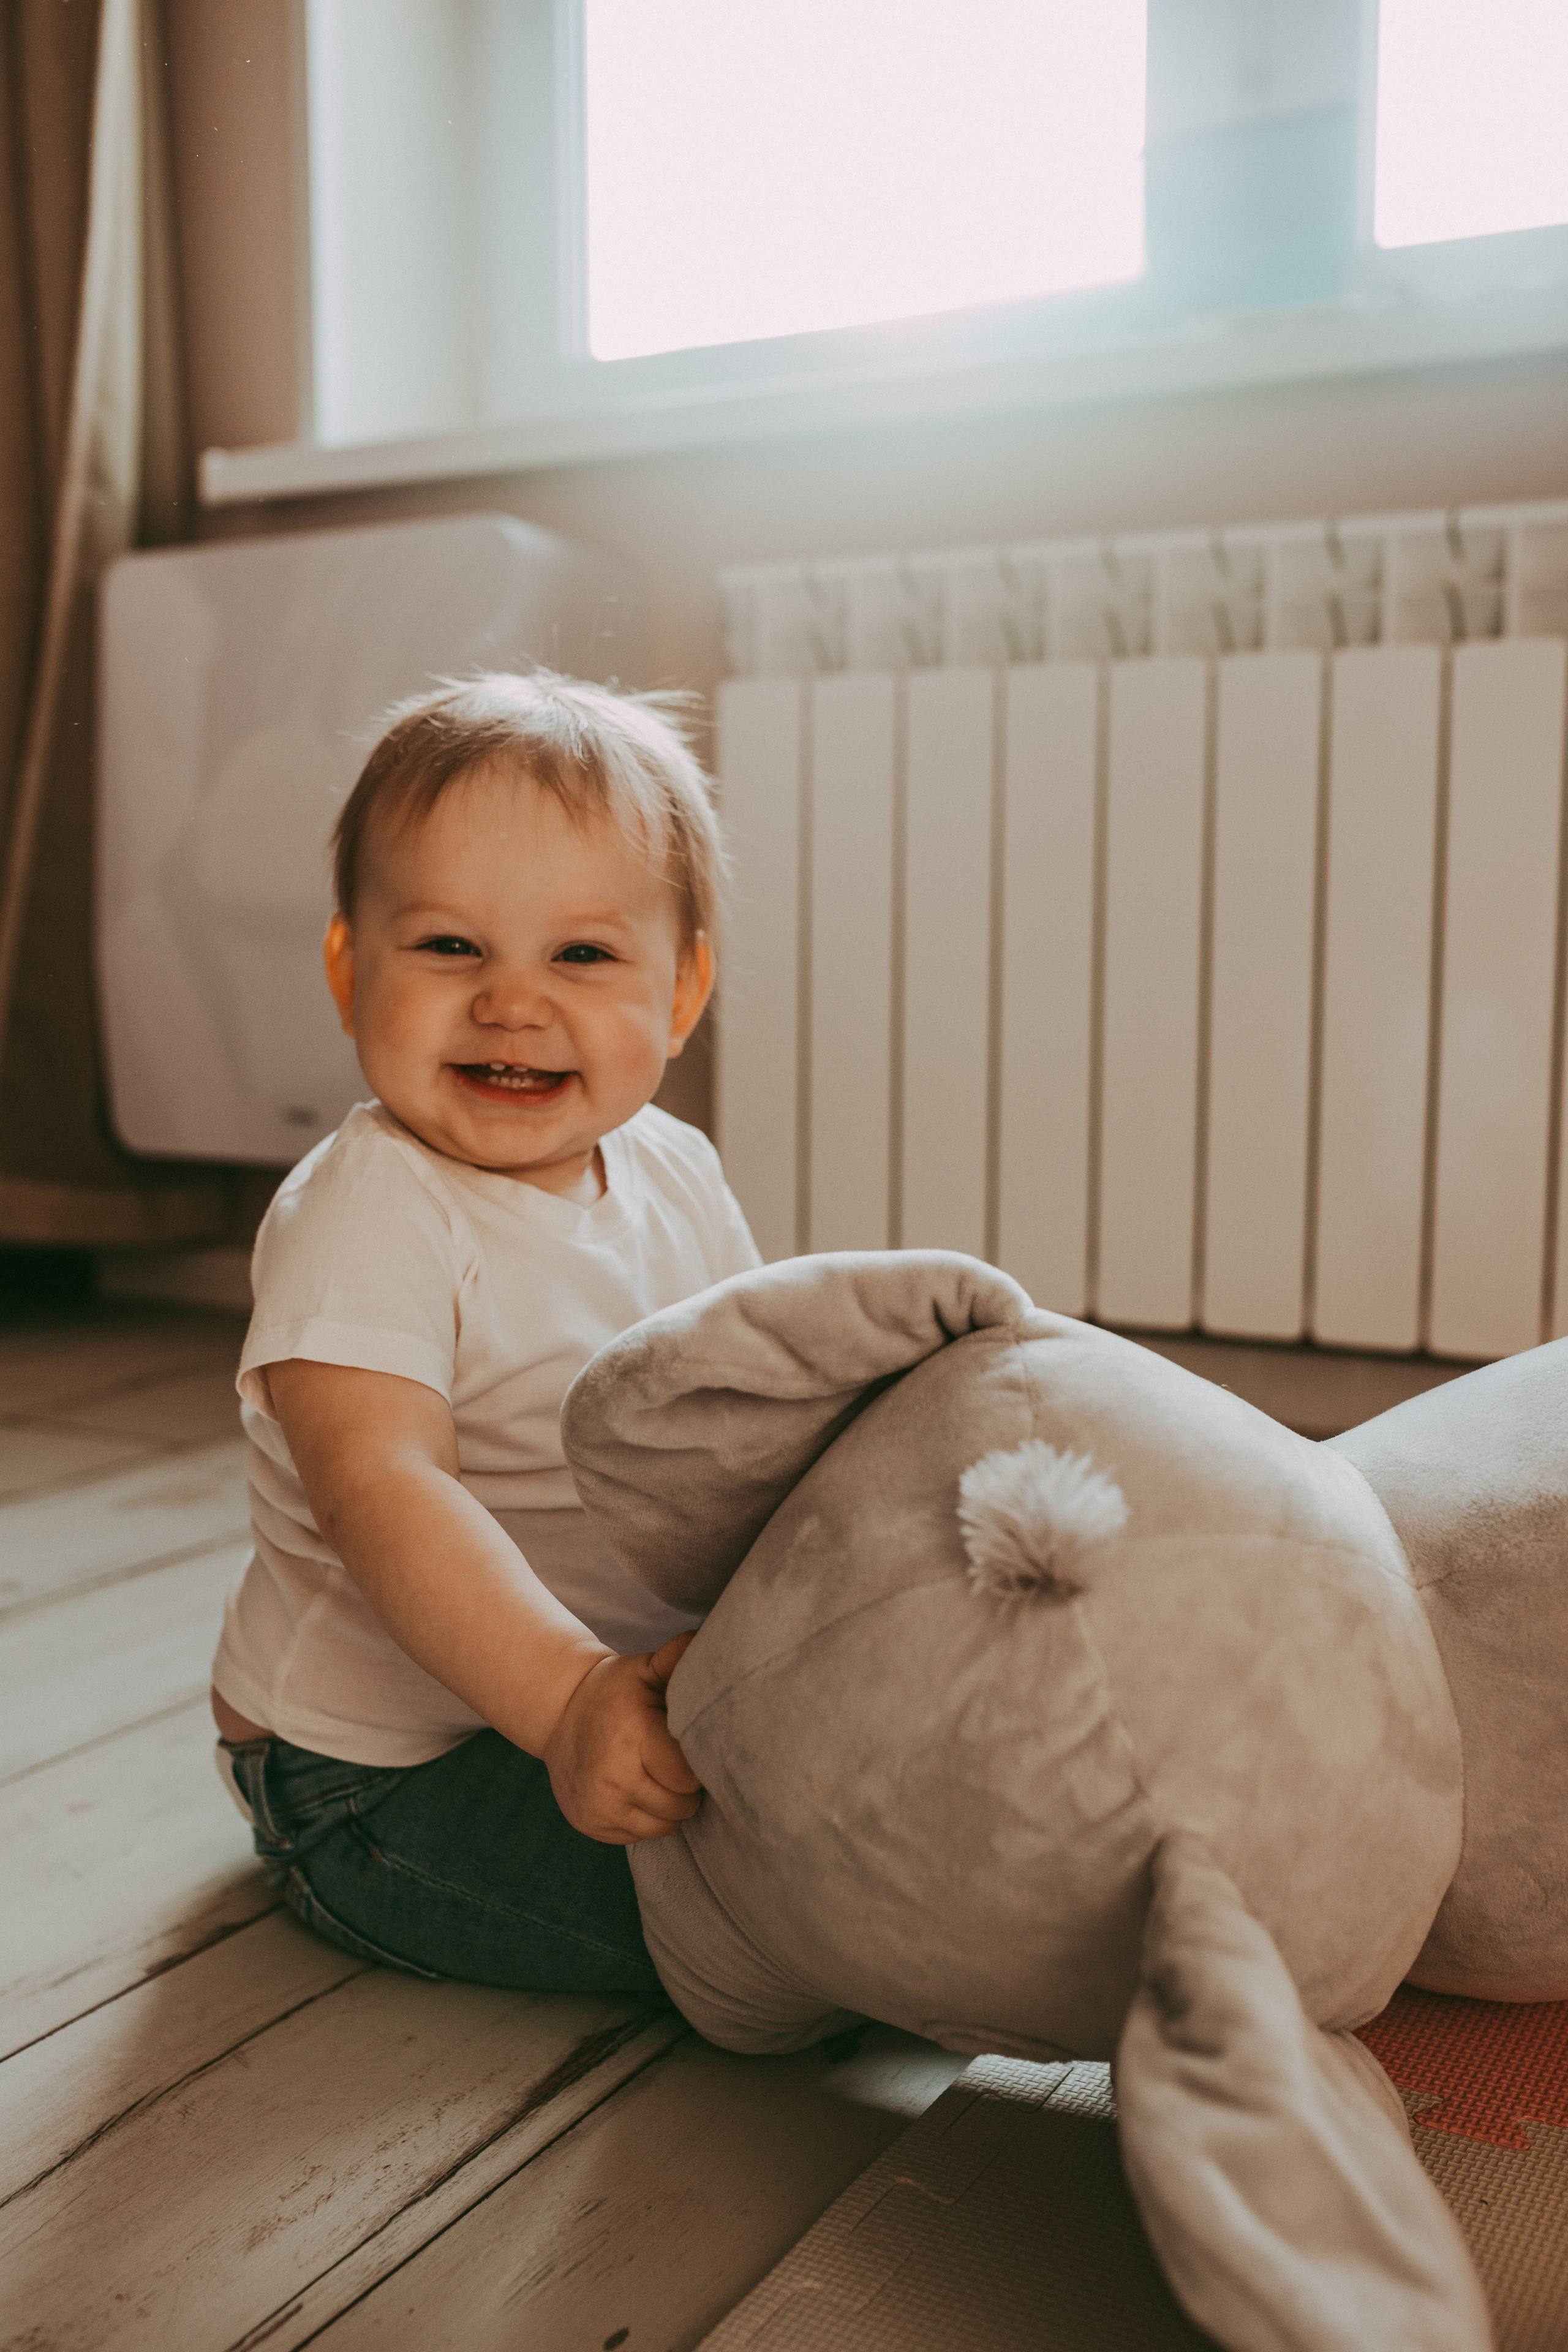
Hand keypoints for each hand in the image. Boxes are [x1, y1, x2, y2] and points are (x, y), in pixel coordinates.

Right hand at [542, 1631, 701, 1844]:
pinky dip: (644, 1819)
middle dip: (686, 1790)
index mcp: (633, 1738)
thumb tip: (701, 1639)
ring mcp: (599, 1805)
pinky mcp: (589, 1824)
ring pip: (661, 1827)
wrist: (559, 1714)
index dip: (696, 1767)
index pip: (687, 1777)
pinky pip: (637, 1836)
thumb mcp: (642, 1670)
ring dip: (668, 1808)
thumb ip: (674, 1660)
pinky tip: (637, 1791)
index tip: (690, 1751)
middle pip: (679, 1806)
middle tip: (677, 1766)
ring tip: (660, 1779)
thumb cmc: (614, 1691)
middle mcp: (613, 1777)